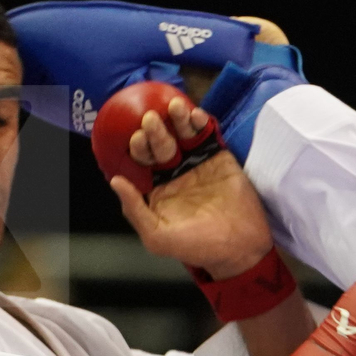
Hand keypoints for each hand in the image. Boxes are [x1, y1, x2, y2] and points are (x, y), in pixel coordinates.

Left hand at [108, 96, 274, 276]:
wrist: (240, 249)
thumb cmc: (197, 247)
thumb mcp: (158, 237)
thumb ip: (135, 210)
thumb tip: (115, 180)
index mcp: (158, 187)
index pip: (143, 160)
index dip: (139, 147)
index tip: (137, 138)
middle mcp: (176, 171)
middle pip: (161, 143)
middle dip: (155, 129)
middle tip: (151, 119)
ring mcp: (198, 162)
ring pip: (183, 134)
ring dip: (177, 119)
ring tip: (175, 107)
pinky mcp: (220, 158)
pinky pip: (208, 135)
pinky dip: (201, 122)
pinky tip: (195, 114)